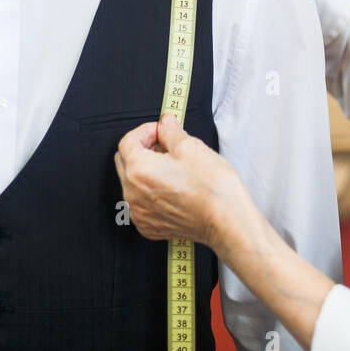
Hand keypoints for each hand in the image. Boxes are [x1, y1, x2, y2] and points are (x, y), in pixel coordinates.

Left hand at [114, 114, 251, 251]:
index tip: (160, 131)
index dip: (145, 131)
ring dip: (144, 172)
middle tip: (164, 146)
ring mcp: (139, 213)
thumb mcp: (190, 147)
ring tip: (170, 168)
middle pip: (124, 162)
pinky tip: (171, 188)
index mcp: (138, 170)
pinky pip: (140, 204)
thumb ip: (170, 131)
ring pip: (130, 184)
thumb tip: (165, 123)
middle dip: (140, 149)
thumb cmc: (211, 187)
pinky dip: (149, 193)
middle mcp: (132, 194)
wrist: (226, 221)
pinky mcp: (148, 227)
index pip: (127, 141)